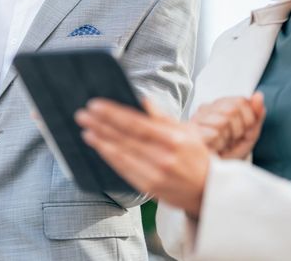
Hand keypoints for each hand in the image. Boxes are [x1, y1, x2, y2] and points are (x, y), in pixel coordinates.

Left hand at [75, 99, 209, 216]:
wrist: (208, 192)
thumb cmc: (196, 156)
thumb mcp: (186, 131)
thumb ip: (162, 116)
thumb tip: (142, 99)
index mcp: (173, 139)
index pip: (136, 123)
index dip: (113, 114)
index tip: (95, 104)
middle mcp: (163, 157)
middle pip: (125, 138)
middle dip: (101, 125)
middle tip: (82, 114)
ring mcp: (155, 174)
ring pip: (121, 155)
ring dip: (100, 141)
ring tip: (86, 129)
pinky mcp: (149, 187)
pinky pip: (123, 170)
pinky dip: (109, 157)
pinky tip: (98, 147)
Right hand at [191, 93, 265, 158]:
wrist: (213, 173)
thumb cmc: (228, 154)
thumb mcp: (248, 135)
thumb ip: (256, 115)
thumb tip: (258, 96)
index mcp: (220, 106)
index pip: (241, 101)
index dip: (248, 118)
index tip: (243, 131)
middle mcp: (207, 109)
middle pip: (233, 109)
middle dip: (239, 128)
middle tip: (232, 139)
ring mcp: (197, 118)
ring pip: (224, 120)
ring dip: (228, 137)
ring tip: (222, 144)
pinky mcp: (191, 131)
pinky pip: (214, 133)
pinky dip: (219, 144)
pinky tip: (214, 147)